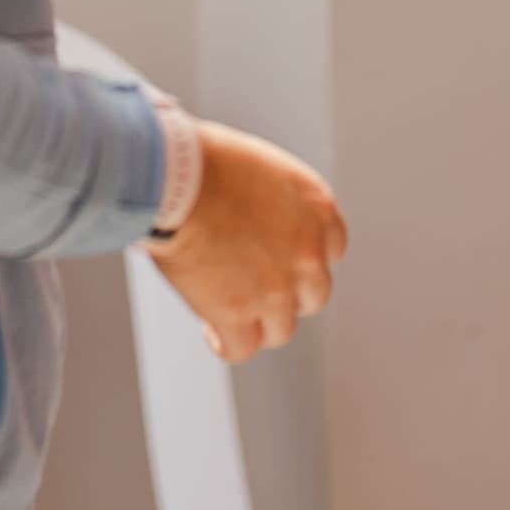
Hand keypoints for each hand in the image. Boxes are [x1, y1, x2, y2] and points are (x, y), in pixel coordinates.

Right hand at [149, 120, 348, 361]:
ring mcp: (275, 289)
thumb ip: (275, 201)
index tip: (282, 259)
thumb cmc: (205, 160)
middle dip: (287, 294)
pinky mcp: (237, 314)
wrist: (177, 178)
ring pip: (281, 328)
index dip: (304, 259)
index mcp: (317, 209)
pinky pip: (241, 349)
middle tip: (255, 286)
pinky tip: (213, 333)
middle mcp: (307, 253)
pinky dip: (227, 344)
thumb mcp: (263, 167)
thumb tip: (257, 218)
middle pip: (313, 295)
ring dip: (259, 322)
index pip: (332, 250)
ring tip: (231, 310)